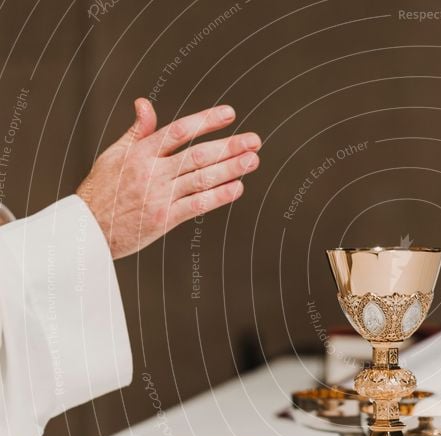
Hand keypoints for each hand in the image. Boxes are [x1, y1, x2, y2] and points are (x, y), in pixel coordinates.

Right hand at [76, 98, 260, 258]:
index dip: (206, 121)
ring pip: (201, 178)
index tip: (230, 113)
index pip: (179, 130)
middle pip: (197, 155)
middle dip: (229, 146)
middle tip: (254, 140)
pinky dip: (218, 196)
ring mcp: (159, 196)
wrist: (87, 229)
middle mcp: (152, 172)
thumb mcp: (114, 154)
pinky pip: (197, 205)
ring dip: (230, 169)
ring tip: (252, 160)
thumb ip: (137, 131)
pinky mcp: (164, 219)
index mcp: (140, 153)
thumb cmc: (102, 189)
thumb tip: (144, 103)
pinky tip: (237, 187)